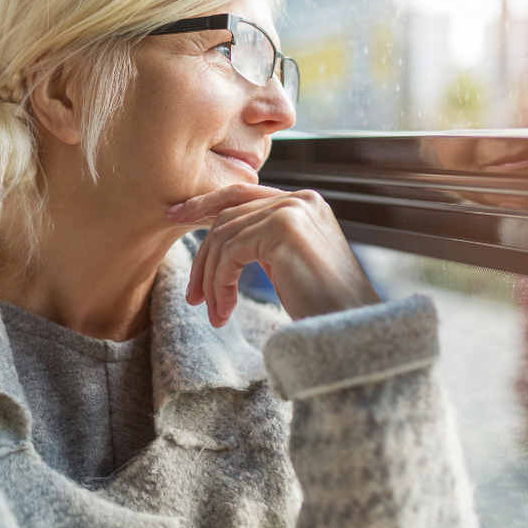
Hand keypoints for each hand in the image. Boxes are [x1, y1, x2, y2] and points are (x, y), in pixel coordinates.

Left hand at [166, 183, 380, 325]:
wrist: (353, 332)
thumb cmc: (322, 308)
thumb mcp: (287, 266)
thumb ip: (261, 243)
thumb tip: (217, 241)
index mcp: (304, 202)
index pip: (241, 194)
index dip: (204, 204)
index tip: (174, 217)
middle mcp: (301, 198)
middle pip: (227, 216)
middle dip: (203, 257)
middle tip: (193, 296)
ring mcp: (294, 209)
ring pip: (224, 236)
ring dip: (210, 279)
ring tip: (213, 311)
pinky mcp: (284, 228)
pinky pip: (230, 252)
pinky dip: (219, 283)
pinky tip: (224, 310)